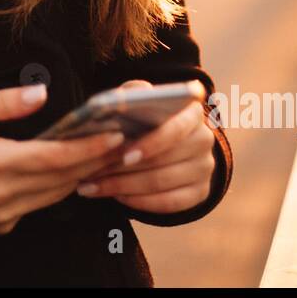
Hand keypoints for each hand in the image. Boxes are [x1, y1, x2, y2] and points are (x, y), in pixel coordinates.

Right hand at [0, 83, 127, 234]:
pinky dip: (62, 185)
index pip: (50, 158)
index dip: (85, 147)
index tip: (113, 134)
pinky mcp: (3, 223)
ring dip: (84, 173)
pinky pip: (42, 203)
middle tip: (125, 141)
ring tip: (109, 152)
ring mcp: (1, 214)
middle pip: (61, 178)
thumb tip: (40, 94)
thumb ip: (3, 101)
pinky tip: (79, 167)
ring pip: (56, 193)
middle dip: (95, 159)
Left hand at [75, 79, 216, 213]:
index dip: (149, 144)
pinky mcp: (200, 192)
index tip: (123, 156)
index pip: (175, 130)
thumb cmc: (147, 119)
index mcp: (192, 112)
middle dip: (123, 169)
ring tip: (93, 186)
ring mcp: (205, 168)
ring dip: (123, 187)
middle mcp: (204, 140)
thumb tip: (129, 97)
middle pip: (164, 160)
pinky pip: (169, 203)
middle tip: (92, 173)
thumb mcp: (142, 102)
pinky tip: (117, 197)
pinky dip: (140, 202)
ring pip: (161, 184)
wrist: (168, 143)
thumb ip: (135, 93)